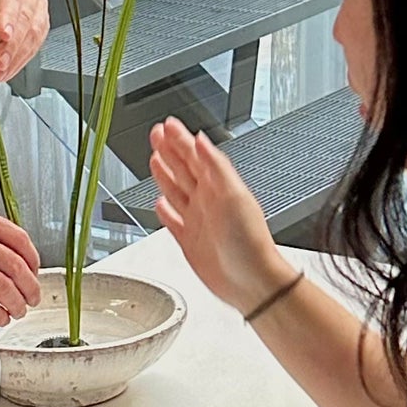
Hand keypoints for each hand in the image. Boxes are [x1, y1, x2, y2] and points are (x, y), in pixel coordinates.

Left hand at [0, 0, 49, 79]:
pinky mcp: (40, 23)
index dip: (9, 17)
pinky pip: (35, 43)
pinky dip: (21, 59)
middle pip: (26, 16)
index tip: (4, 35)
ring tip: (0, 70)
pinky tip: (8, 68)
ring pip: (34, 32)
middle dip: (12, 44)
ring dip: (17, 55)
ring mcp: (37, 4)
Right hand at [149, 118, 291, 316]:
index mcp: (219, 186)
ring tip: (155, 157)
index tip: (168, 125)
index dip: (180, 139)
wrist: (252, 282)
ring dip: (165, 173)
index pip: (195, 155)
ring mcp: (198, 220)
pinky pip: (173, 220)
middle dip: (169, 150)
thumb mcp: (234, 195)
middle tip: (156, 133)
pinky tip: (160, 203)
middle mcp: (208, 200)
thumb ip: (216, 166)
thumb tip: (201, 140)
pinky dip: (165, 211)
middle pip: (184, 168)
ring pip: (176, 190)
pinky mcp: (190, 241)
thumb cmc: (250, 242)